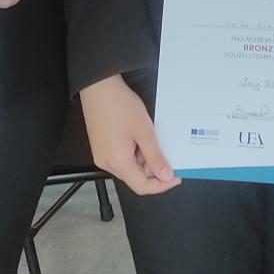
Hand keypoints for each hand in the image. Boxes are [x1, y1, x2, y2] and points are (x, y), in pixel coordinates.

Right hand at [79, 75, 178, 196]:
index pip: (142, 186)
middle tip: (163, 151)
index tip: (174, 177)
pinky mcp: (99, 146)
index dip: (161, 185)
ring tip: (147, 136)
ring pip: (128, 167)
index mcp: (118, 162)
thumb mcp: (145, 132)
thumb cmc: (119, 104)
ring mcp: (101, 154)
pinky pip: (119, 157)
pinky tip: (137, 135)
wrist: (99, 87)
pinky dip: (132, 152)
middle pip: (134, 177)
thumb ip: (155, 157)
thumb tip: (165, 176)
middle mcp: (106, 162)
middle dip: (152, 169)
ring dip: (142, 159)